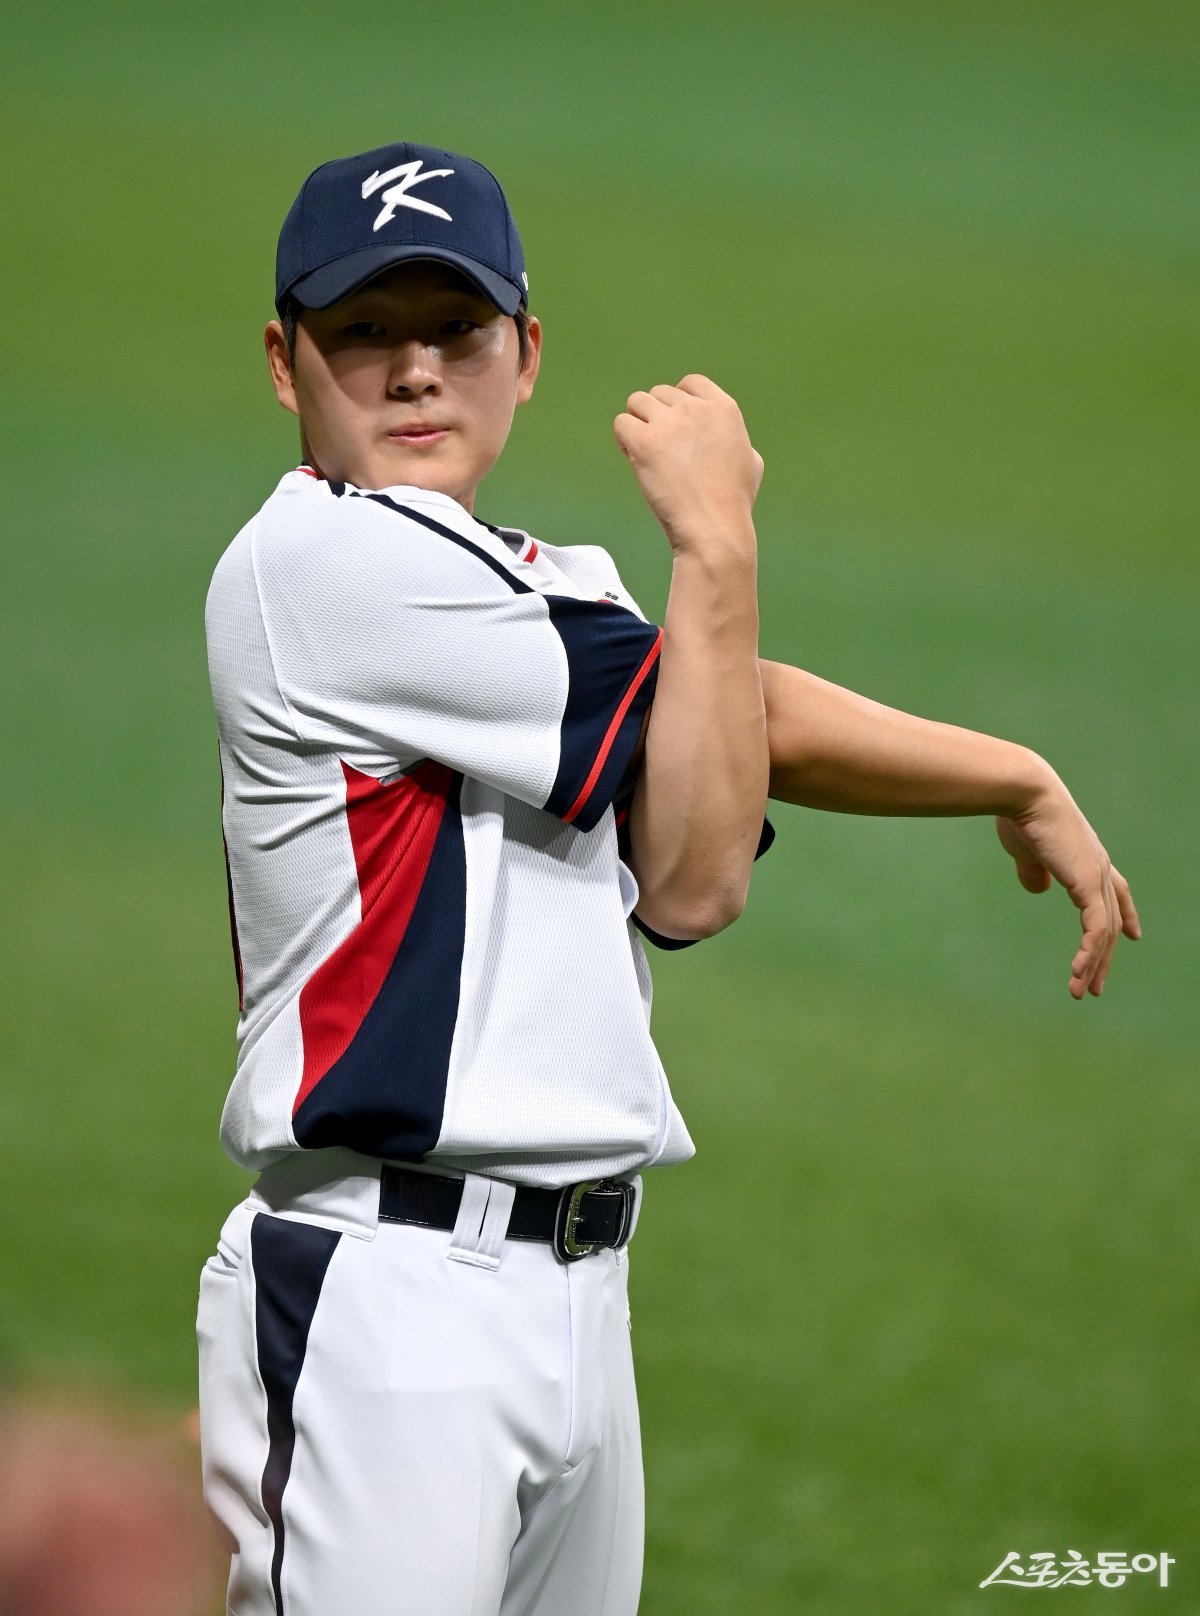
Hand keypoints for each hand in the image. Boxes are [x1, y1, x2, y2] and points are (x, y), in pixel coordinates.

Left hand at [613, 374, 763, 549]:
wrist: (715, 530)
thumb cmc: (733, 505)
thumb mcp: (751, 462)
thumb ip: (736, 440)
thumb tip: (729, 440)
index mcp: (724, 408)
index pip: (690, 382)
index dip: (677, 402)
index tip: (675, 426)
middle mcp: (697, 409)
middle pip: (660, 394)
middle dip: (656, 419)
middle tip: (660, 451)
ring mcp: (670, 423)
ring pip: (637, 403)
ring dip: (638, 426)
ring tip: (645, 455)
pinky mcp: (646, 441)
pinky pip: (621, 423)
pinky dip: (623, 441)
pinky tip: (634, 460)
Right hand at [994, 777, 1140, 998]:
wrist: (1025, 794)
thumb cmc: (1021, 816)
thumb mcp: (1027, 851)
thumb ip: (1034, 871)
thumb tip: (1039, 889)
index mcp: (1088, 857)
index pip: (1115, 891)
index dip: (1125, 913)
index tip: (1133, 936)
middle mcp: (1100, 867)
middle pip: (1111, 920)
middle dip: (1103, 955)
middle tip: (1096, 985)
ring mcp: (1097, 875)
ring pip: (1103, 932)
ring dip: (1092, 964)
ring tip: (1081, 991)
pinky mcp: (1087, 884)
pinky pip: (1095, 929)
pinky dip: (1088, 954)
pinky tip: (1078, 972)